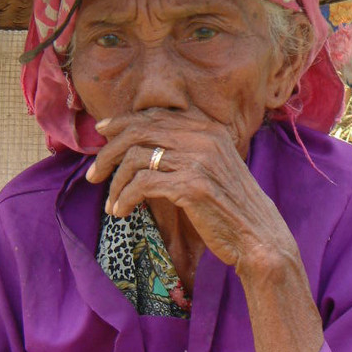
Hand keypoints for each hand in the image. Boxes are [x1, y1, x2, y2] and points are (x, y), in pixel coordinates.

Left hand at [85, 107, 297, 273]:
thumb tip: (142, 147)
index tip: (101, 132)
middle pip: (138, 131)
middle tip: (93, 175)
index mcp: (207, 128)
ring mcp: (197, 160)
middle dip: (108, 152)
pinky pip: (141, 184)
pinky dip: (124, 198)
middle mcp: (203, 137)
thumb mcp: (212, 168)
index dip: (122, 122)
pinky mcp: (191, 185)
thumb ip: (185, 150)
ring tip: (111, 203)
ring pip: (136, 158)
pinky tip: (121, 212)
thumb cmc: (231, 207)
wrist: (258, 236)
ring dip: (115, 183)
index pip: (154, 115)